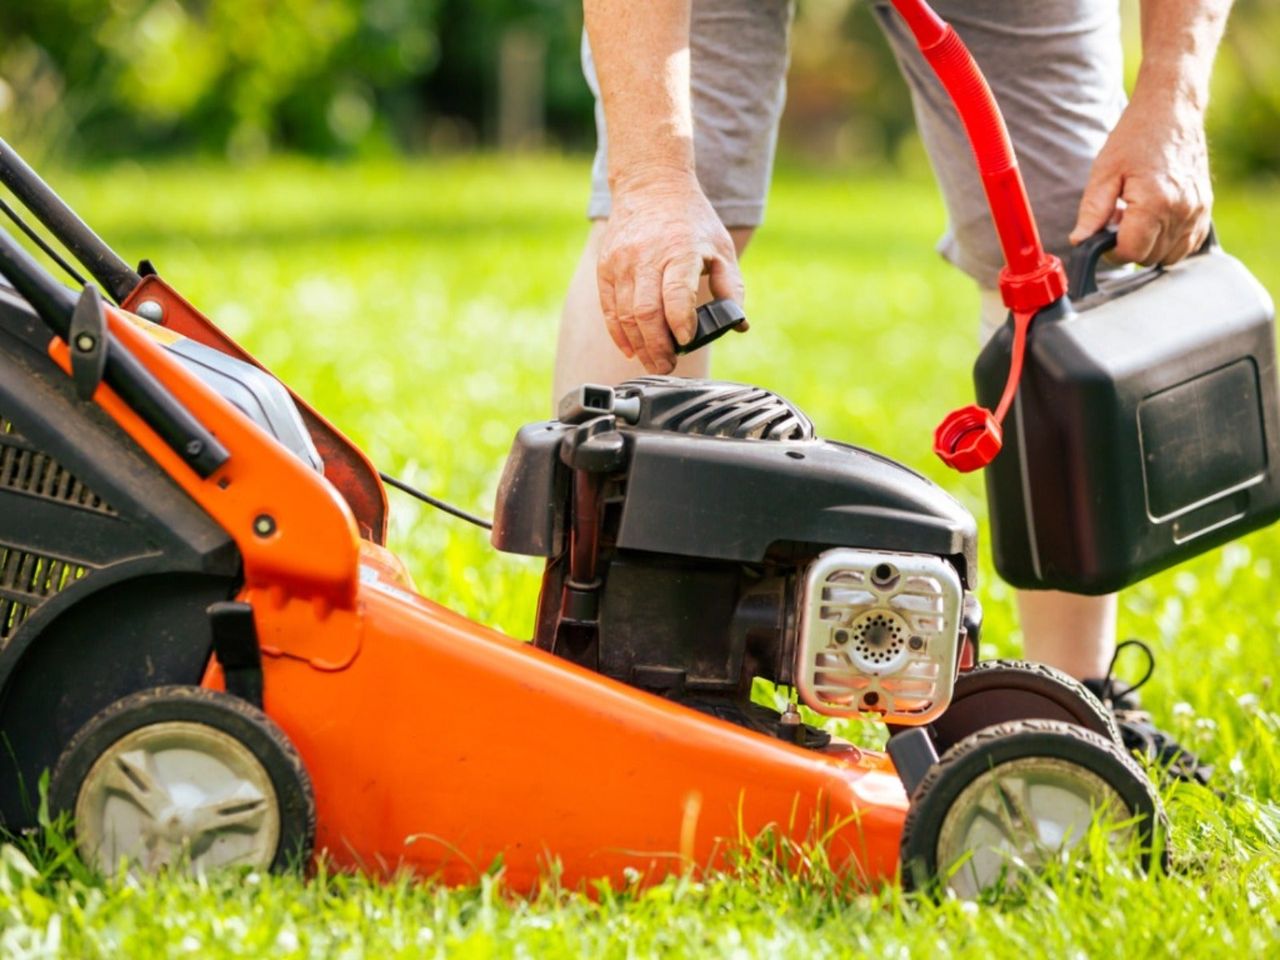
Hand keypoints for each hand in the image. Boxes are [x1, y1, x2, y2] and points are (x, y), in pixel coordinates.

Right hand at [597, 168, 743, 373]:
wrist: (651, 185)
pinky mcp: (606, 266)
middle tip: (668, 366)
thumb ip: (731, 286)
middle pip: (647, 311)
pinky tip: (632, 348)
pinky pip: (609, 308)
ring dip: (639, 345)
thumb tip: (739, 324)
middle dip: (657, 346)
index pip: (676, 293)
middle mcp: (646, 256)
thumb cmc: (691, 220)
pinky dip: (619, 333)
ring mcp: (622, 262)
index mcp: (679, 250)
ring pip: (626, 314)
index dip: (680, 322)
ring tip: (654, 362)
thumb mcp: (721, 246)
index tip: (686, 342)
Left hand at [1070, 90, 1212, 265]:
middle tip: (1120, 219)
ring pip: (1169, 255)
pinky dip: (1169, 241)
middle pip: (1149, 257)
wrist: (1171, 111)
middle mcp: (1181, 210)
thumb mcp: (1104, 173)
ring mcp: (1197, 210)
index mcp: (1154, 203)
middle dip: (1129, 245)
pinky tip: (1156, 219)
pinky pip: (1187, 244)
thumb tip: (1080, 241)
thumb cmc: (1135, 137)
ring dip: (1150, 245)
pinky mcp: (1206, 207)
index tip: (1104, 237)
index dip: (1111, 251)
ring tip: (1138, 217)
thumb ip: (1092, 212)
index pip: (1130, 253)